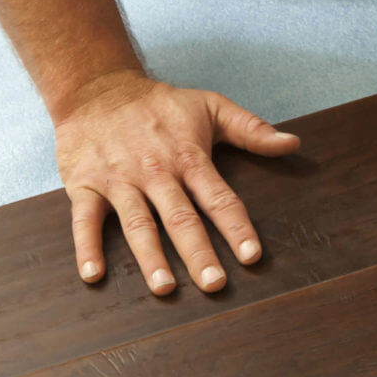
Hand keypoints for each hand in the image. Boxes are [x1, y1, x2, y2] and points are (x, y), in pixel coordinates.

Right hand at [54, 70, 301, 293]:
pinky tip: (93, 275)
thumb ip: (252, 129)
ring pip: (137, 223)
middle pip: (180, 217)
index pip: (219, 197)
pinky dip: (87, 246)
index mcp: (188, 157)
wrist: (97, 89)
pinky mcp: (85, 184)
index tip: (252, 256)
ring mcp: (119, 179)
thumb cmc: (160, 105)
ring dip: (150, 256)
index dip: (237, 227)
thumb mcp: (210, 106)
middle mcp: (155, 172)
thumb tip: (292, 143)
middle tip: (214, 284)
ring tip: (164, 288)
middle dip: (198, 252)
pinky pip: (84, 219)